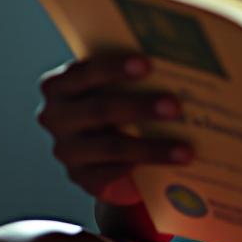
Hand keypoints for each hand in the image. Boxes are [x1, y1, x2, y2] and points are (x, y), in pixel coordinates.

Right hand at [35, 52, 194, 205]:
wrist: (107, 150)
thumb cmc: (119, 102)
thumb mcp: (120, 87)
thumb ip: (135, 78)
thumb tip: (181, 73)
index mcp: (61, 84)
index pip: (85, 72)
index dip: (116, 67)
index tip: (148, 64)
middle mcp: (56, 116)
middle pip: (100, 109)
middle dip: (140, 107)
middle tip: (176, 106)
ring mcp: (66, 150)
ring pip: (111, 147)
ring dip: (151, 148)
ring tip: (186, 150)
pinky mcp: (80, 177)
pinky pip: (111, 175)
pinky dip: (141, 169)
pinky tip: (168, 169)